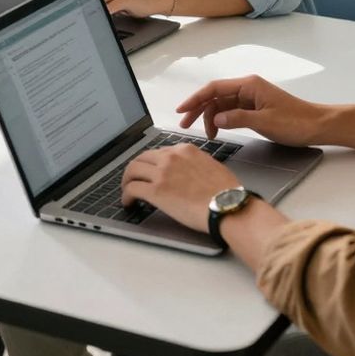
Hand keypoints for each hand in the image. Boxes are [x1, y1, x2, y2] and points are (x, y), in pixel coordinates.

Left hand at [121, 144, 239, 231]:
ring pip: (132, 171)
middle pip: (141, 158)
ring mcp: (162, 173)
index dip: (150, 164)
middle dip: (134, 170)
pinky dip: (126, 196)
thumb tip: (186, 172)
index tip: (148, 172)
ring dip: (126, 181)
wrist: (228, 206)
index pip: (159, 152)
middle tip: (132, 180)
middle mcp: (171, 157)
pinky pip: (132, 189)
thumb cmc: (226, 192)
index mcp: (185, 150)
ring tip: (127, 191)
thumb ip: (194, 164)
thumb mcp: (211, 166)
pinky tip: (128, 203)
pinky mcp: (156, 191)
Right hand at [177, 74, 324, 146]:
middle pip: (215, 96)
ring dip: (210, 117)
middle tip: (185, 125)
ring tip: (206, 135)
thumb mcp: (265, 121)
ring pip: (221, 105)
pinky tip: (218, 131)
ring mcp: (250, 98)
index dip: (195, 99)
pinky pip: (230, 111)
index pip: (214, 88)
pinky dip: (221, 120)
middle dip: (198, 109)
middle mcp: (247, 88)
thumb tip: (215, 118)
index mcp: (249, 85)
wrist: (318, 126)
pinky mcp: (254, 108)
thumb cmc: (296, 122)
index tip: (182, 111)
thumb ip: (237, 118)